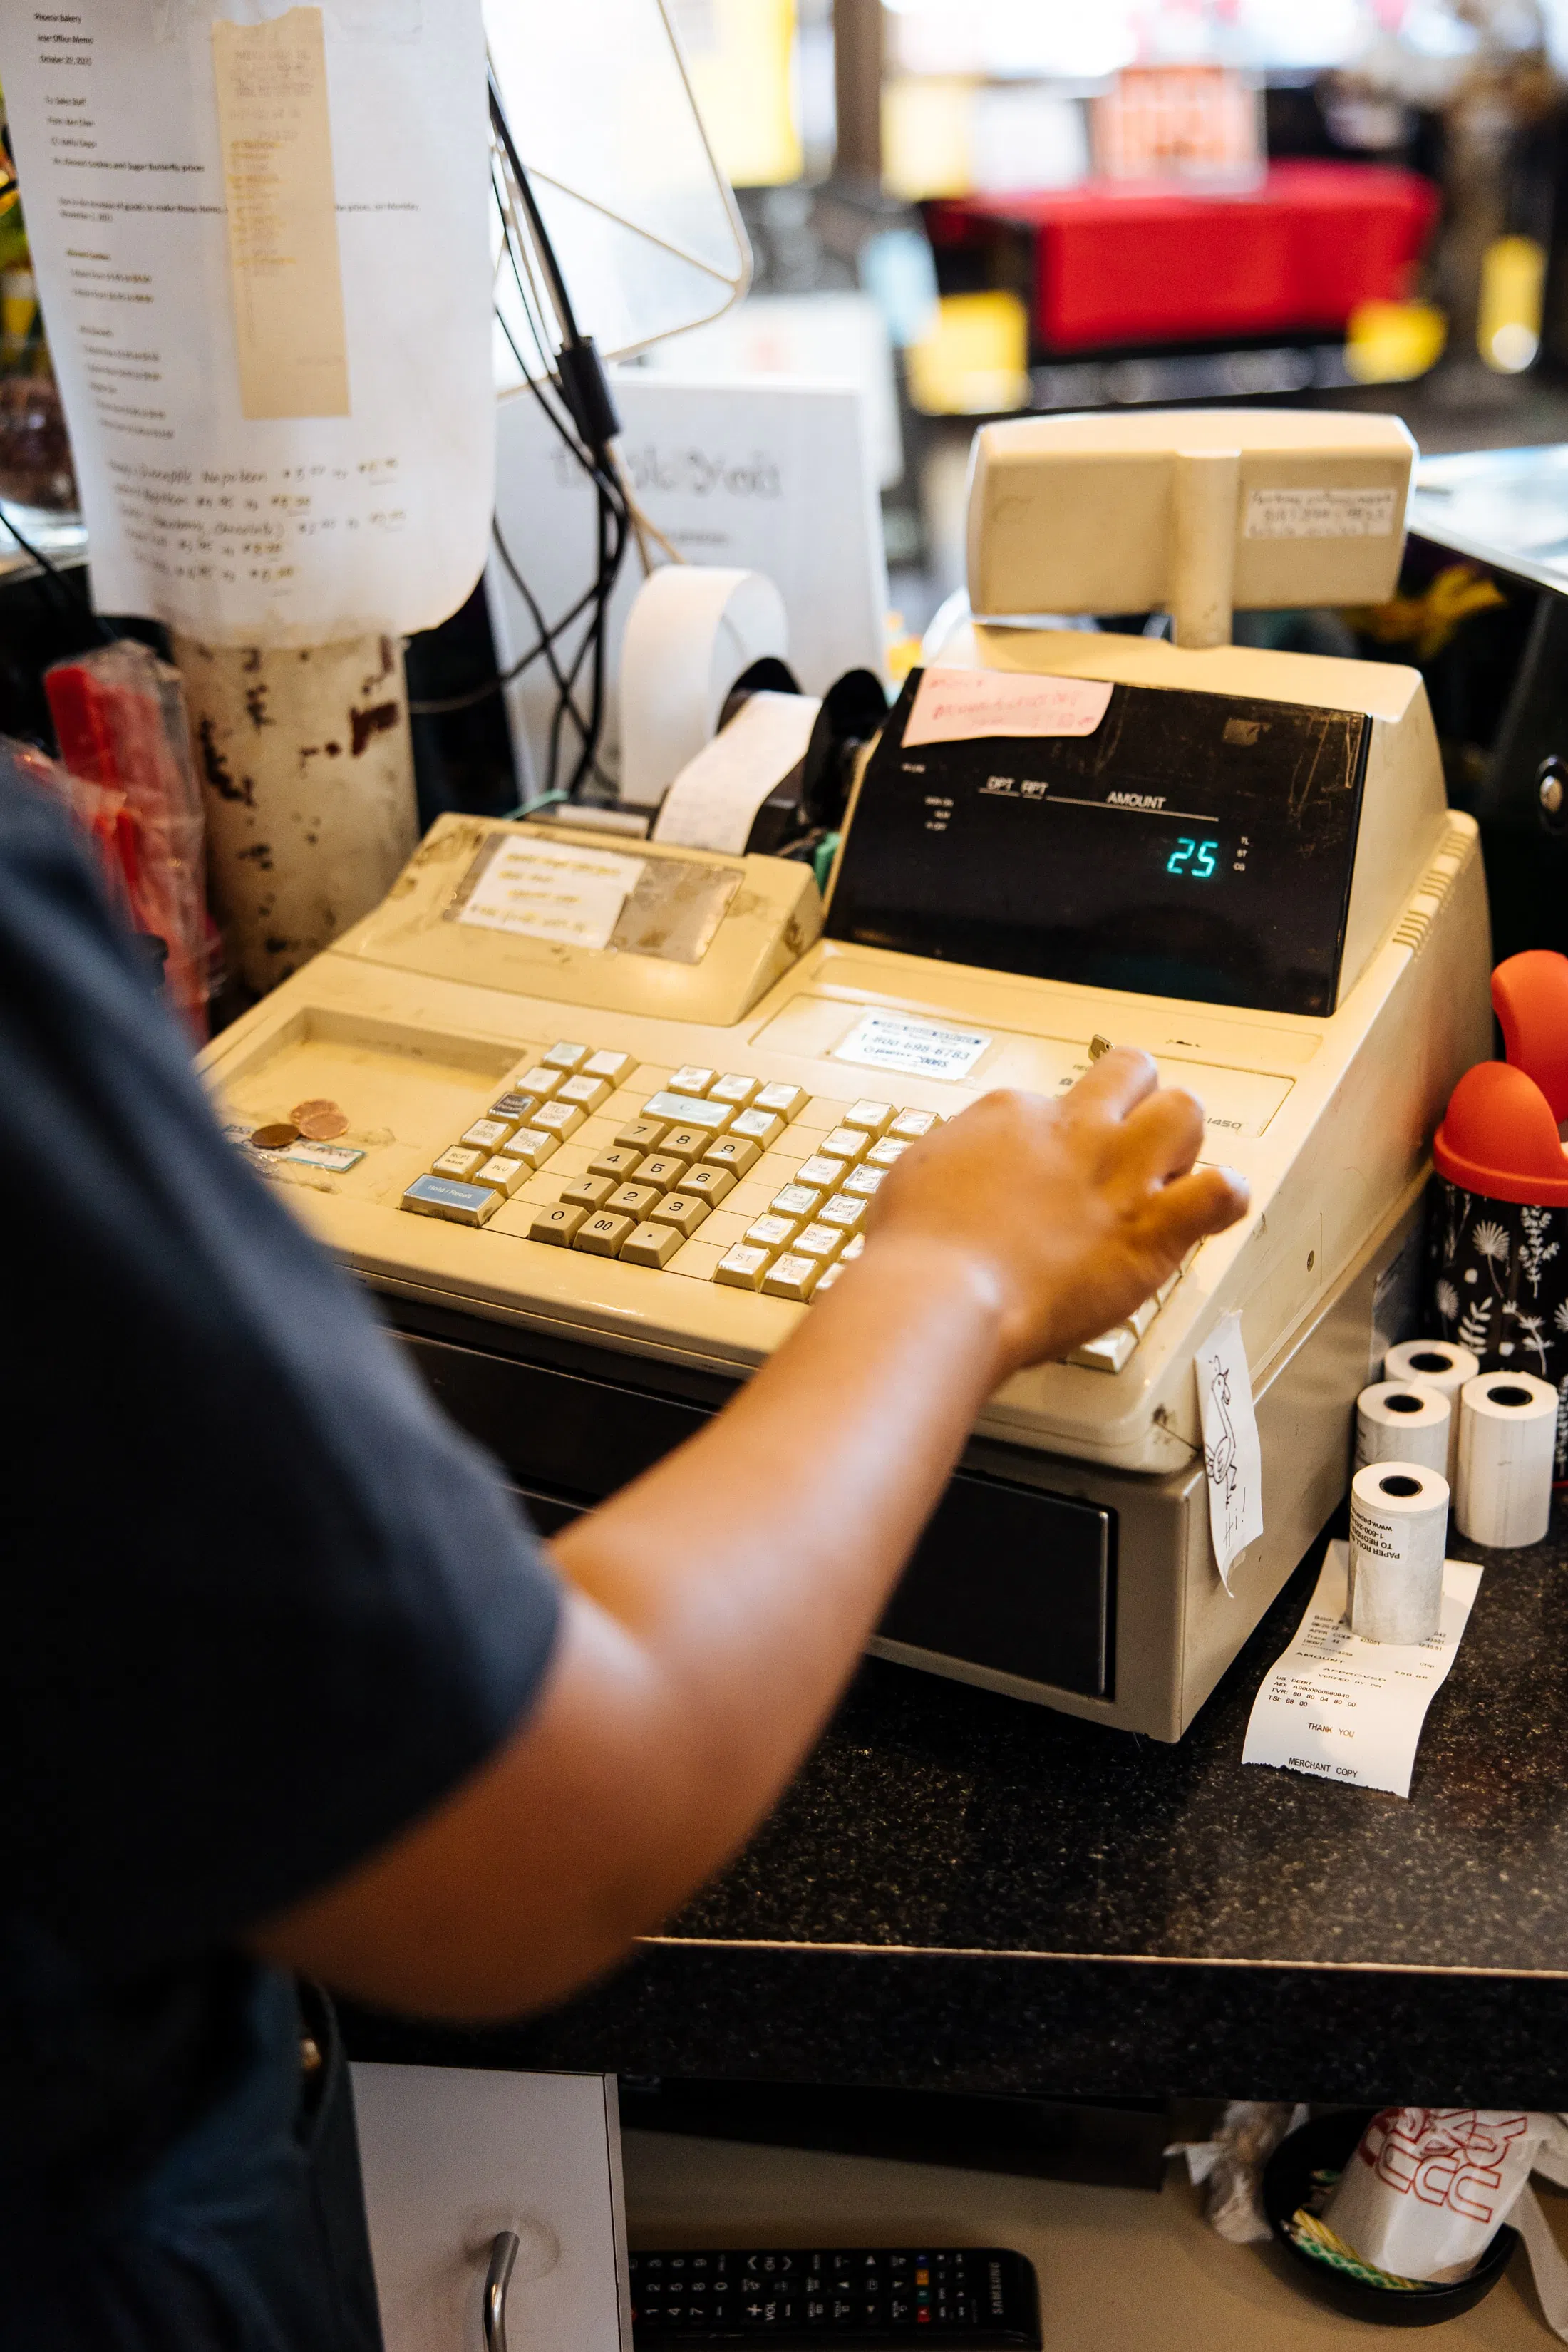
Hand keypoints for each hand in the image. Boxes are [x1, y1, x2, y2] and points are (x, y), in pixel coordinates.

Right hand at [862, 1048, 1248, 1379]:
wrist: (942, 1295)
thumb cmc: (917, 1251)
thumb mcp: (914, 1176)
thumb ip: (956, 1160)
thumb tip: (964, 1166)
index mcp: (1013, 1115)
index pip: (1057, 1100)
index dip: (1059, 1135)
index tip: (1049, 1170)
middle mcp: (1075, 1132)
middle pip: (1132, 1074)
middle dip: (1137, 1102)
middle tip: (1126, 1145)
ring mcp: (1118, 1176)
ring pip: (1185, 1112)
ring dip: (1182, 1141)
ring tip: (1166, 1175)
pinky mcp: (1152, 1229)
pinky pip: (1221, 1192)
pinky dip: (1225, 1198)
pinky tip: (1211, 1212)